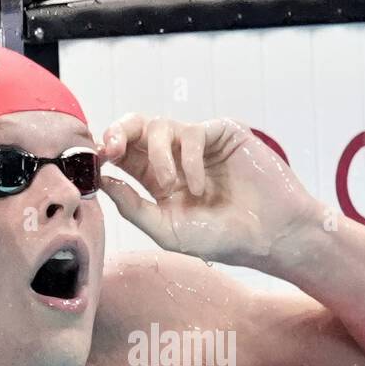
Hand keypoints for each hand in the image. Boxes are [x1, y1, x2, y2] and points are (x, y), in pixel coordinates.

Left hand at [98, 114, 324, 269]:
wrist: (270, 235)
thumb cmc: (223, 239)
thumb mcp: (168, 230)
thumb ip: (134, 207)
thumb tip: (102, 181)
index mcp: (158, 180)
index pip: (123, 154)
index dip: (105, 151)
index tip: (95, 160)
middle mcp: (175, 158)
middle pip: (136, 128)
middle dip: (118, 132)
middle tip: (112, 148)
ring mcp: (198, 144)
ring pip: (160, 126)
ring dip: (159, 157)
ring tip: (174, 187)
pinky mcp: (222, 134)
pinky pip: (193, 132)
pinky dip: (189, 160)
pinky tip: (199, 186)